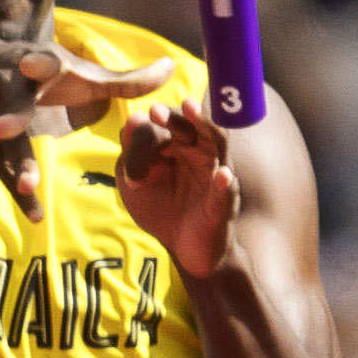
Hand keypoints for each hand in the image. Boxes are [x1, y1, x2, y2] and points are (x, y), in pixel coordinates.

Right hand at [0, 41, 173, 209]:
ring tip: (29, 186)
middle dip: (9, 116)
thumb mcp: (82, 75)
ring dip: (15, 163)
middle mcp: (8, 87)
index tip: (28, 66)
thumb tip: (170, 67)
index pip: (37, 63)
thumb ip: (126, 80)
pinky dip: (18, 193)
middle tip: (5, 129)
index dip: (35, 65)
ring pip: (2, 143)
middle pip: (10, 104)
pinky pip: (1, 171)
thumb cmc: (45, 75)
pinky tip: (35, 215)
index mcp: (39, 66)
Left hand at [117, 101, 238, 277]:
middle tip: (154, 111)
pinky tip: (222, 175)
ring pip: (216, 143)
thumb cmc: (161, 208)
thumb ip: (131, 152)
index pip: (161, 127)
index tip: (131, 146)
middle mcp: (200, 152)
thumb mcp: (134, 180)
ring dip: (204, 125)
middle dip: (173, 117)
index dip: (143, 136)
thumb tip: (134, 119)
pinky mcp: (222, 203)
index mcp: (178, 143)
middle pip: (190, 126)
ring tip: (191, 109)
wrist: (184, 247)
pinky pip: (226, 190)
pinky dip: (225, 182)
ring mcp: (214, 174)